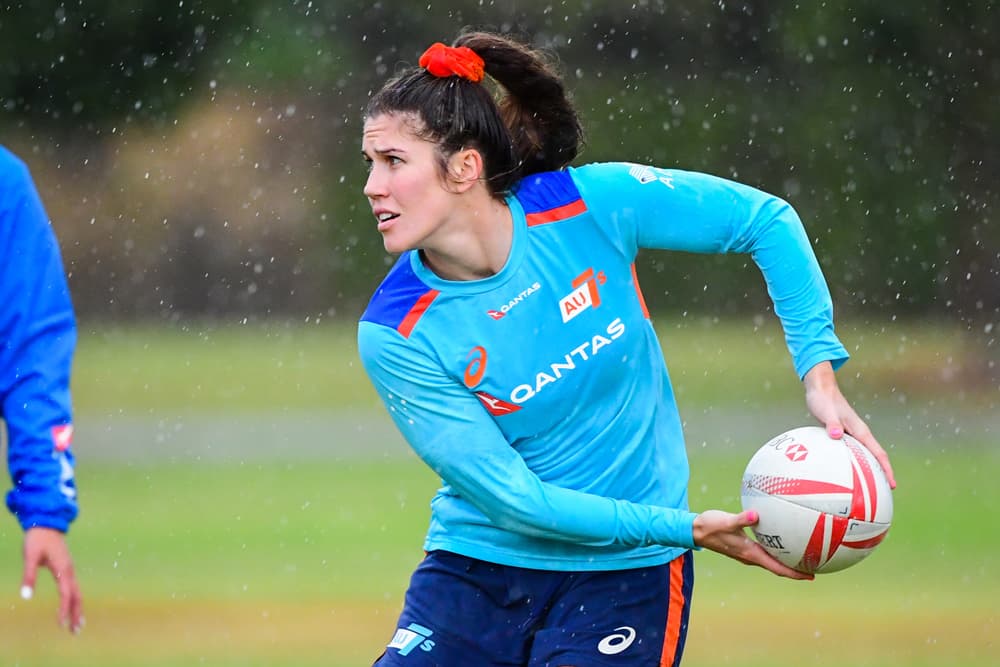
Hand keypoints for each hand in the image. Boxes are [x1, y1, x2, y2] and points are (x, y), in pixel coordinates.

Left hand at [22, 526, 82, 633]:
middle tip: (75, 631)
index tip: (60, 624)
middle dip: (76, 614)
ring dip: (77, 609)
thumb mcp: (30, 556)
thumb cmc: (37, 539)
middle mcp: (69, 571)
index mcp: (63, 569)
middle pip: (76, 596)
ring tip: (77, 624)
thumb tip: (25, 596)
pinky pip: (73, 588)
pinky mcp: (66, 569)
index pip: (66, 594)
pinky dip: (74, 600)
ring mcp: (69, 569)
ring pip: (76, 592)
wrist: (47, 522)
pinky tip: (72, 606)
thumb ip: (28, 576)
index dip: (63, 610)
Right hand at [692, 509, 812, 579]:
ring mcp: (746, 552)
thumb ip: (741, 519)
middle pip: (778, 567)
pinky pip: (765, 551)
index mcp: (749, 554)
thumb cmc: (709, 526)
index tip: (811, 576)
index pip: (777, 568)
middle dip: (796, 570)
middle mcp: (750, 556)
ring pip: (772, 560)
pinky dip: (776, 549)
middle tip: (815, 567)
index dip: (795, 574)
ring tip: (803, 556)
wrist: (695, 530)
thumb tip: (756, 515)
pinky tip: (781, 538)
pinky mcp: (743, 545)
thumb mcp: (725, 521)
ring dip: (787, 561)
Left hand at [803, 361, 896, 488]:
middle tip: (884, 494)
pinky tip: (844, 473)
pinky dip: (854, 463)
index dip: (887, 469)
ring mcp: (851, 434)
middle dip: (882, 474)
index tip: (893, 484)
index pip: (878, 453)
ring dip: (869, 470)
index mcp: (860, 431)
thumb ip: (832, 424)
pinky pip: (852, 453)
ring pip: (864, 456)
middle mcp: (859, 433)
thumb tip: (837, 436)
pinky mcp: (843, 434)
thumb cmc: (823, 400)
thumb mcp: (826, 412)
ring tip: (868, 488)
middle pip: (875, 457)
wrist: (820, 389)